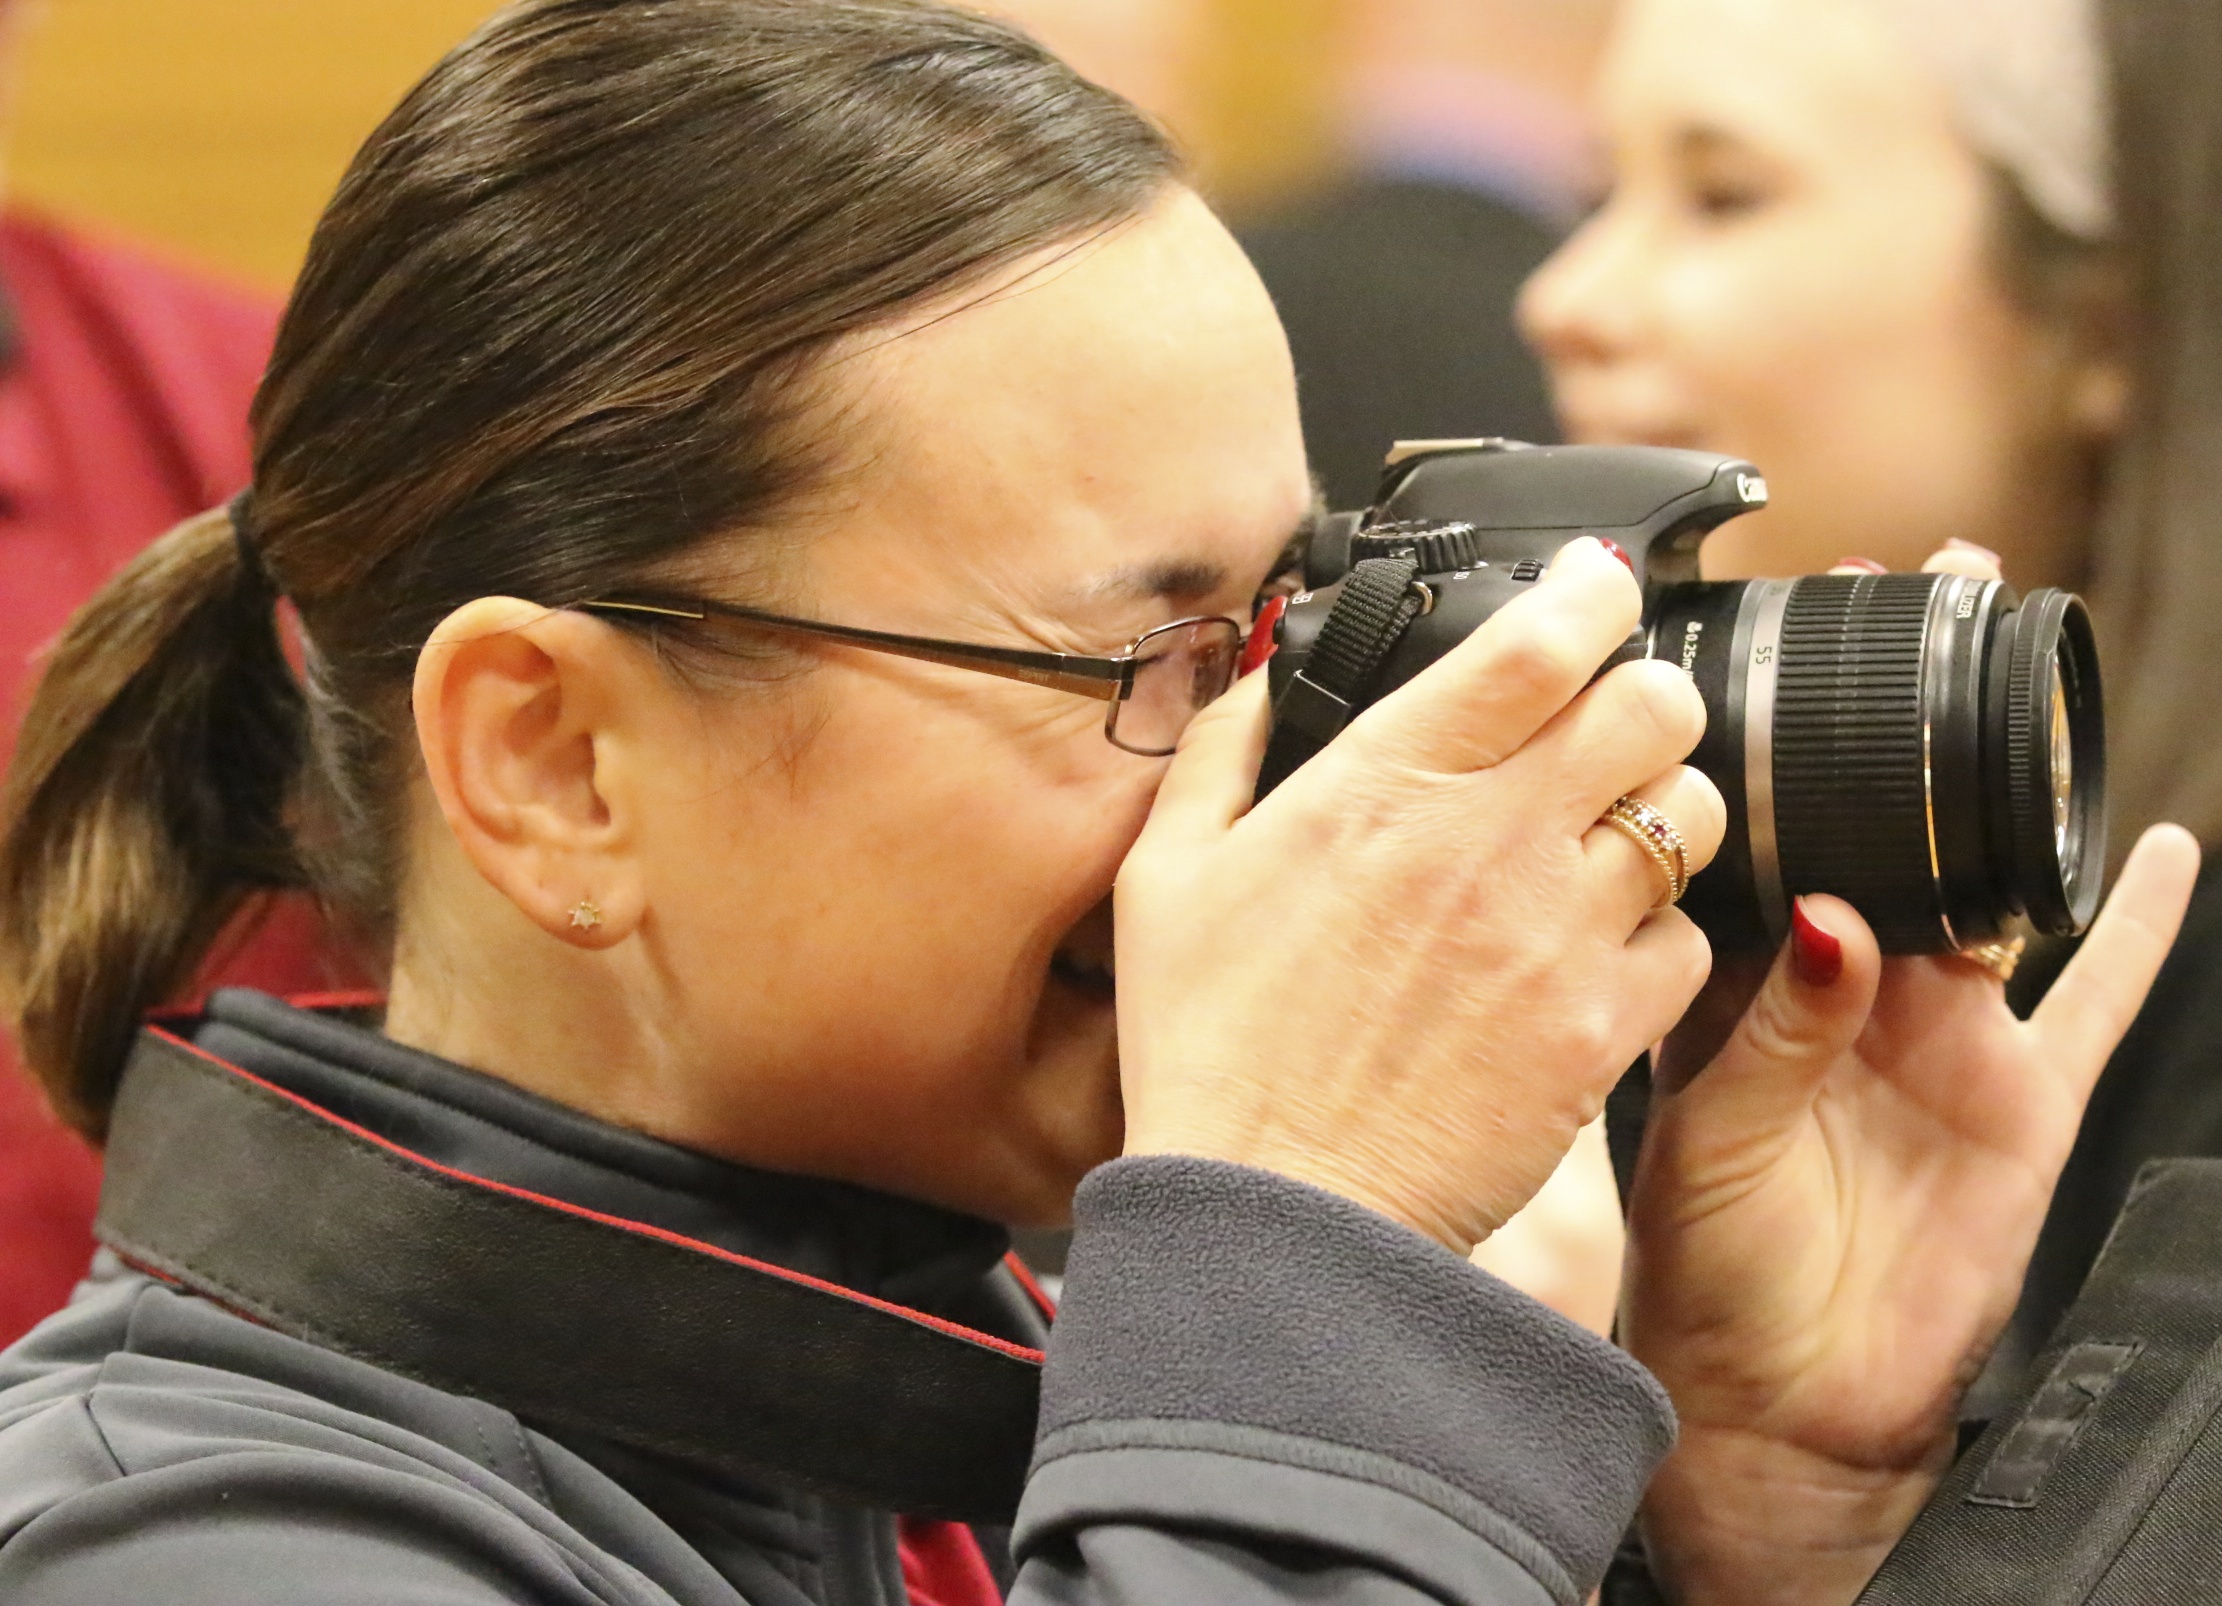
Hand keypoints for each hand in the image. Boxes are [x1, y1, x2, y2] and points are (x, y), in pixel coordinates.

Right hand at [1117, 539, 1725, 1253]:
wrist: (1277, 1217)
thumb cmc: (1213, 1052)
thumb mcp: (1166, 877)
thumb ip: (1221, 752)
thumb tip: (1263, 676)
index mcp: (1384, 785)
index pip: (1542, 638)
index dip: (1594, 589)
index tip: (1597, 585)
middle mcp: (1488, 844)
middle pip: (1653, 704)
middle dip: (1644, 694)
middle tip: (1609, 723)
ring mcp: (1555, 938)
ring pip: (1689, 815)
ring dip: (1661, 808)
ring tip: (1607, 840)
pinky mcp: (1598, 1032)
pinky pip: (1687, 940)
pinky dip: (1657, 932)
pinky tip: (1594, 951)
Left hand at [1625, 538, 2204, 1601]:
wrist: (1774, 1394)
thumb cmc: (1707, 1265)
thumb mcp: (1712, 1129)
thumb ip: (1781, 1024)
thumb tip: (1834, 923)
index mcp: (1751, 982)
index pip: (1771, 831)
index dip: (1786, 735)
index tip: (1797, 630)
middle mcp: (1848, 988)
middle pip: (1888, 824)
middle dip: (1907, 718)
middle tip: (1931, 592)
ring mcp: (1942, 1035)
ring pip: (1987, 883)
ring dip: (2007, 787)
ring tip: (2027, 674)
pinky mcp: (2022, 1098)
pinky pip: (2095, 997)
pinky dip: (2133, 928)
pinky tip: (2164, 852)